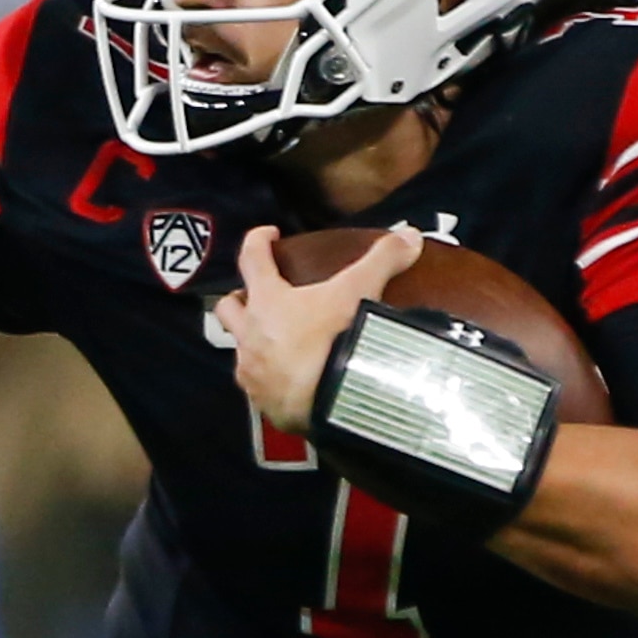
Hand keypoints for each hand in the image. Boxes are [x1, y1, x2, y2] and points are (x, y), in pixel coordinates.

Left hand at [215, 225, 417, 447]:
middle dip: (240, 298)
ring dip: (254, 342)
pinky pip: (258, 387)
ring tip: (280, 341)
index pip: (251, 258)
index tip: (268, 235)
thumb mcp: (360, 292)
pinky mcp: (262, 402)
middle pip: (228, 308)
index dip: (257, 241)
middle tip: (259, 296)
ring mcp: (252, 371)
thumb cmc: (334, 339)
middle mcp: (250, 334)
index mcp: (267, 300)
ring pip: (240, 350)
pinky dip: (270, 380)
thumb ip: (383, 259)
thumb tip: (409, 236)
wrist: (329, 401)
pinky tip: (289, 380)